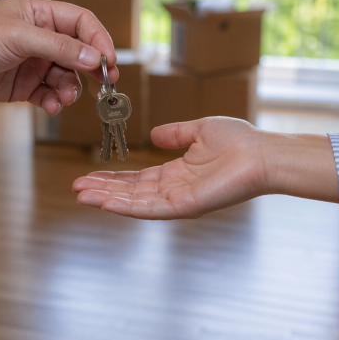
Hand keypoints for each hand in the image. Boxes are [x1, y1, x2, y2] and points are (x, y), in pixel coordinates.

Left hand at [0, 0, 117, 113]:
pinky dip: (53, 101)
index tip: (109, 61)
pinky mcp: (24, 84)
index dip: (99, 40)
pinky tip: (48, 105)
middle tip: (103, 85)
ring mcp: (33, 62)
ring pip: (67, 77)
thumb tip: (93, 57)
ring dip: (70, 89)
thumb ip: (59, 48)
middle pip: (79, 52)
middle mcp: (41, 37)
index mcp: (41, 15)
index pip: (82, 23)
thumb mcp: (20, 38)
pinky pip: (49, 94)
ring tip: (63, 98)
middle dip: (91, 69)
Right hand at [72, 117, 338, 218]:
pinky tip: (104, 201)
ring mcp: (179, 201)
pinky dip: (126, 206)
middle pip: (131, 193)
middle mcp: (175, 190)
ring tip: (81, 195)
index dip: (113, 178)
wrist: (262, 153)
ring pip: (135, 203)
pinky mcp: (185, 206)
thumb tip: (155, 135)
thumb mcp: (200, 130)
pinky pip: (150, 209)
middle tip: (77, 187)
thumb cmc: (240, 142)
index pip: (138, 179)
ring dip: (107, 199)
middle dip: (103, 190)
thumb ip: (176, 134)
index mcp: (177, 174)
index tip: (90, 174)